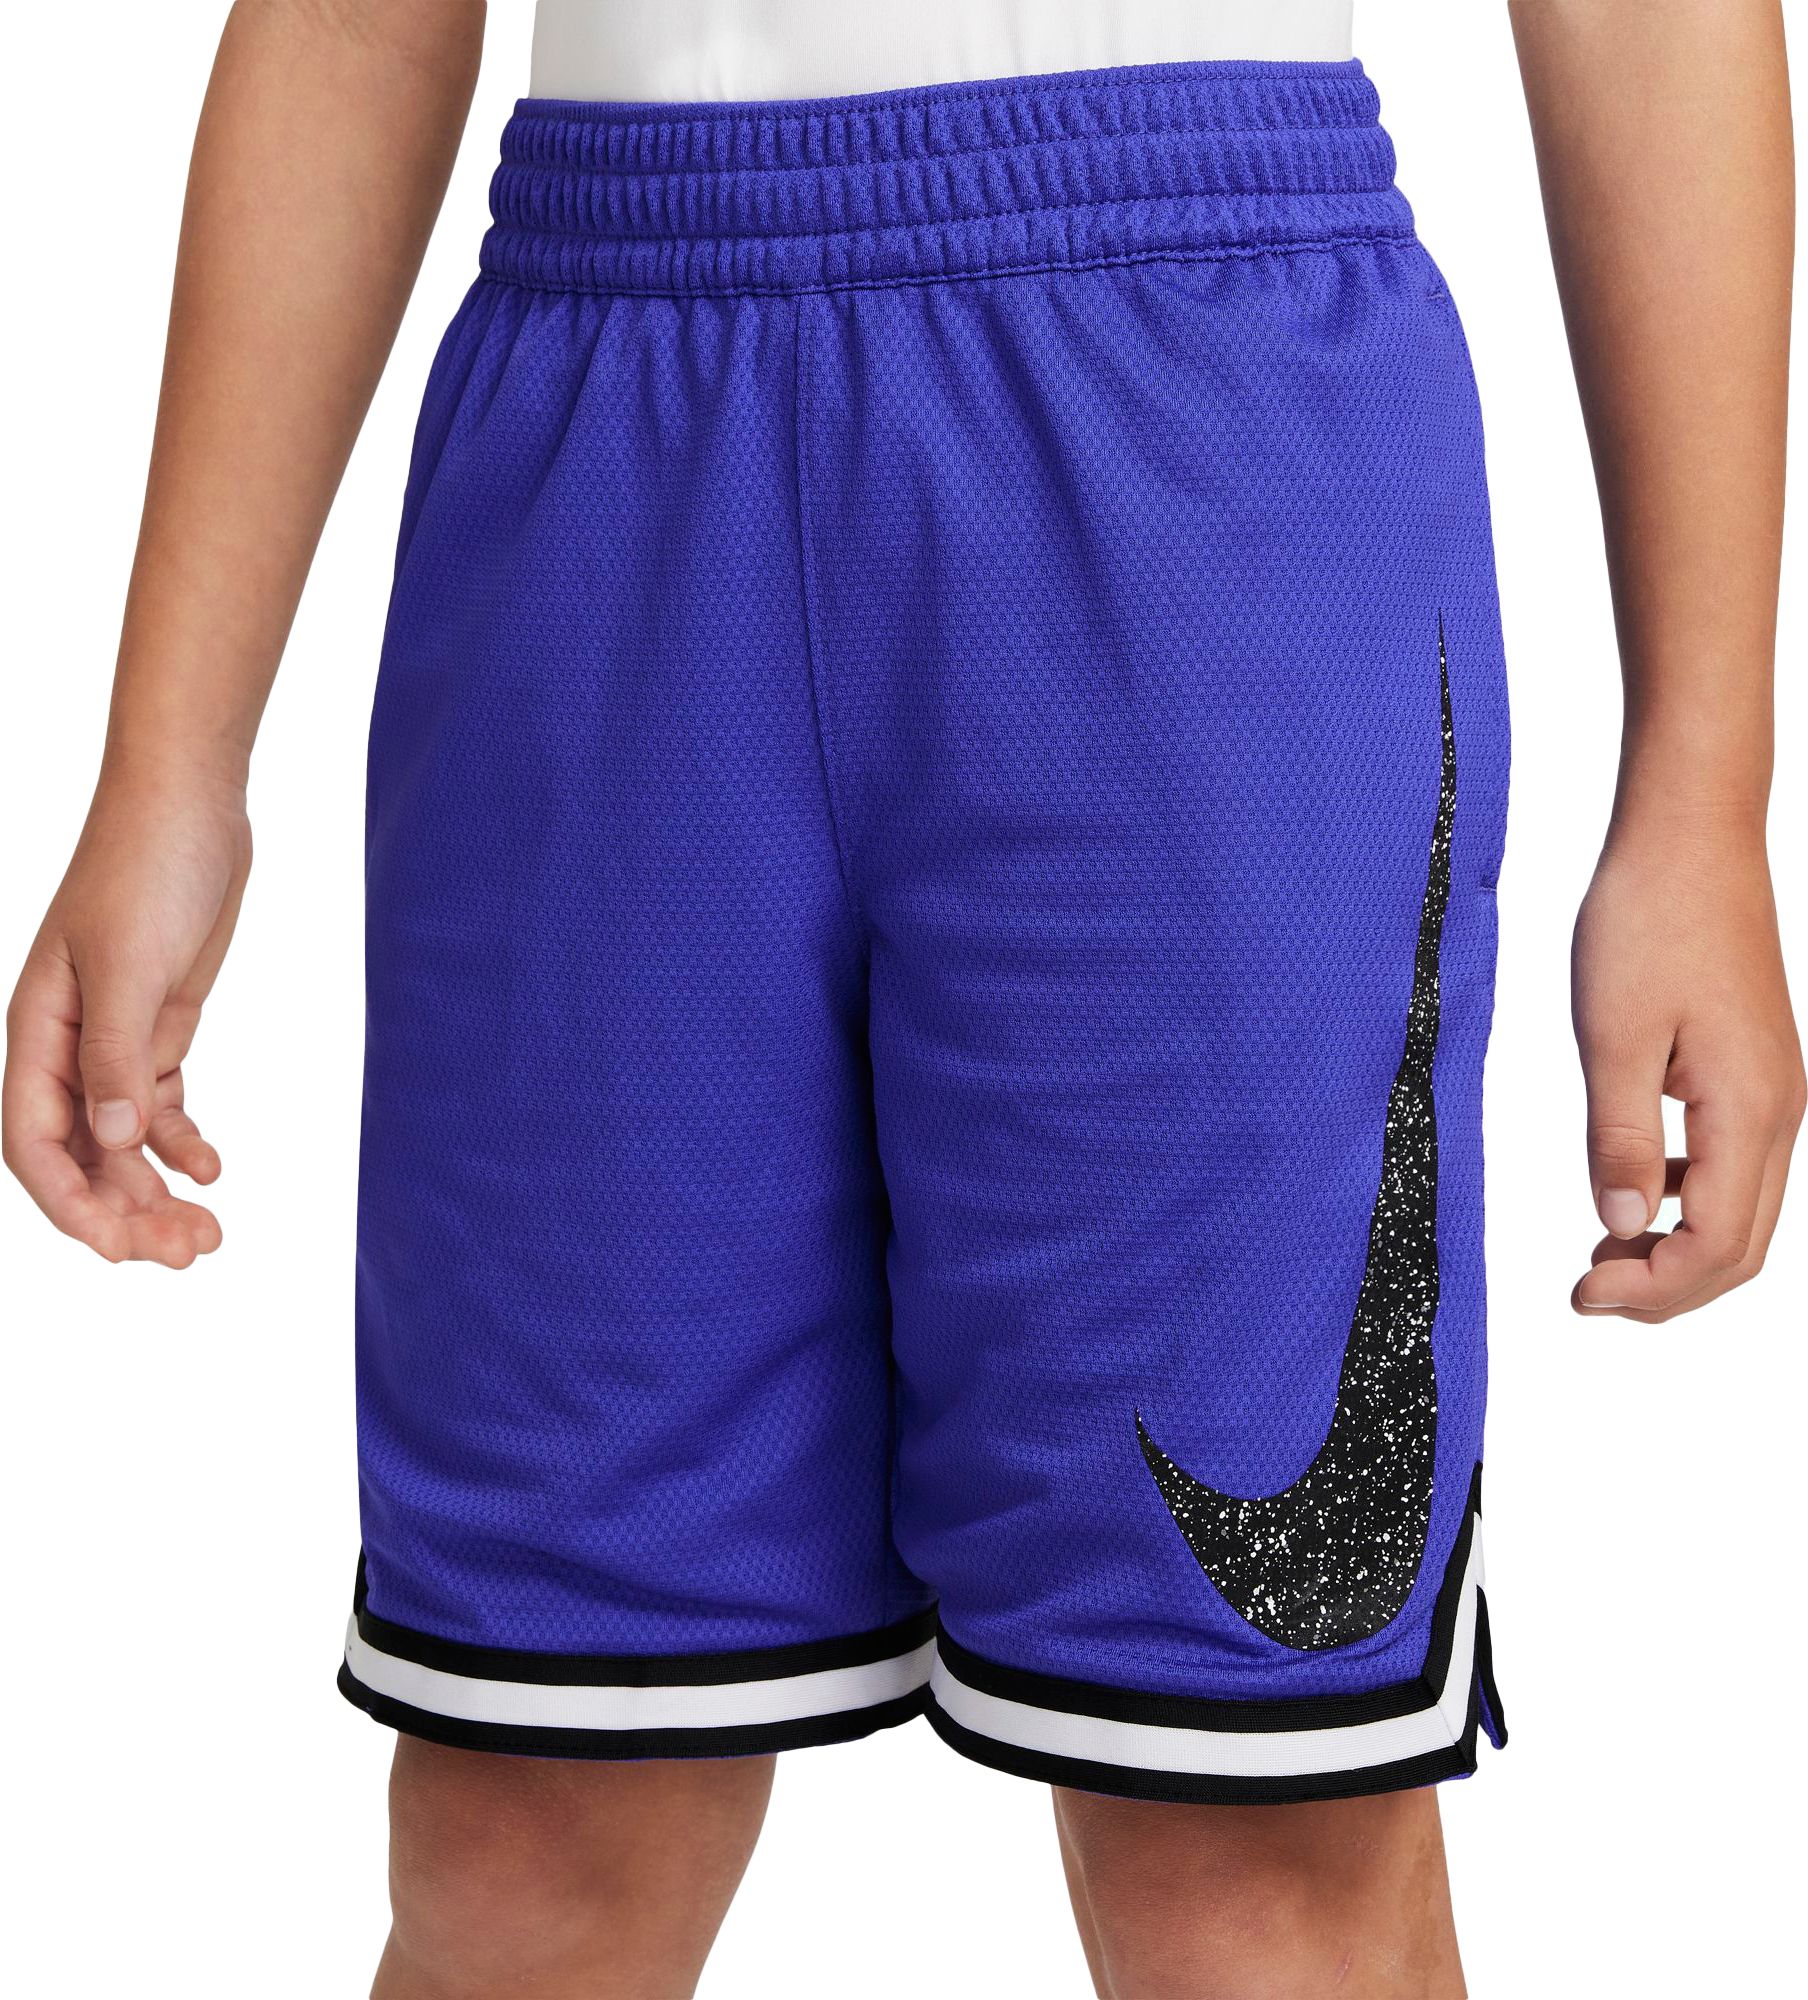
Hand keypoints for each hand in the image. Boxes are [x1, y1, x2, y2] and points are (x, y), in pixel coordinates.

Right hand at [4, 769, 251, 1266]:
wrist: (191, 804)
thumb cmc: (146, 868)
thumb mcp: (131, 965)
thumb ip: (120, 1057)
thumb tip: (110, 1145)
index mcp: (37, 1031)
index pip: (33, 1143)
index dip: (69, 1204)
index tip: (119, 1250)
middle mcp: (68, 1044)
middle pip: (82, 1157)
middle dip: (127, 1212)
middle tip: (190, 1253)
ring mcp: (115, 1038)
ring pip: (123, 1140)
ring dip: (157, 1190)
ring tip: (210, 1234)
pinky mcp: (160, 1025)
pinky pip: (160, 1106)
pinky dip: (184, 1143)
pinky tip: (214, 1170)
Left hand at [1571, 820, 1804, 1320]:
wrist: (1690, 838)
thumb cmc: (1648, 920)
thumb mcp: (1613, 1036)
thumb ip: (1615, 1139)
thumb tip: (1617, 1227)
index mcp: (1747, 1111)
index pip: (1716, 1247)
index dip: (1652, 1289)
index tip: (1581, 1295)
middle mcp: (1776, 1112)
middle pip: (1740, 1247)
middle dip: (1668, 1287)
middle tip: (1587, 1292)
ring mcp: (1771, 1093)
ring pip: (1739, 1212)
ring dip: (1676, 1248)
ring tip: (1600, 1254)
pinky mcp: (1752, 1073)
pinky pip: (1730, 1167)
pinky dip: (1683, 1201)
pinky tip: (1629, 1191)